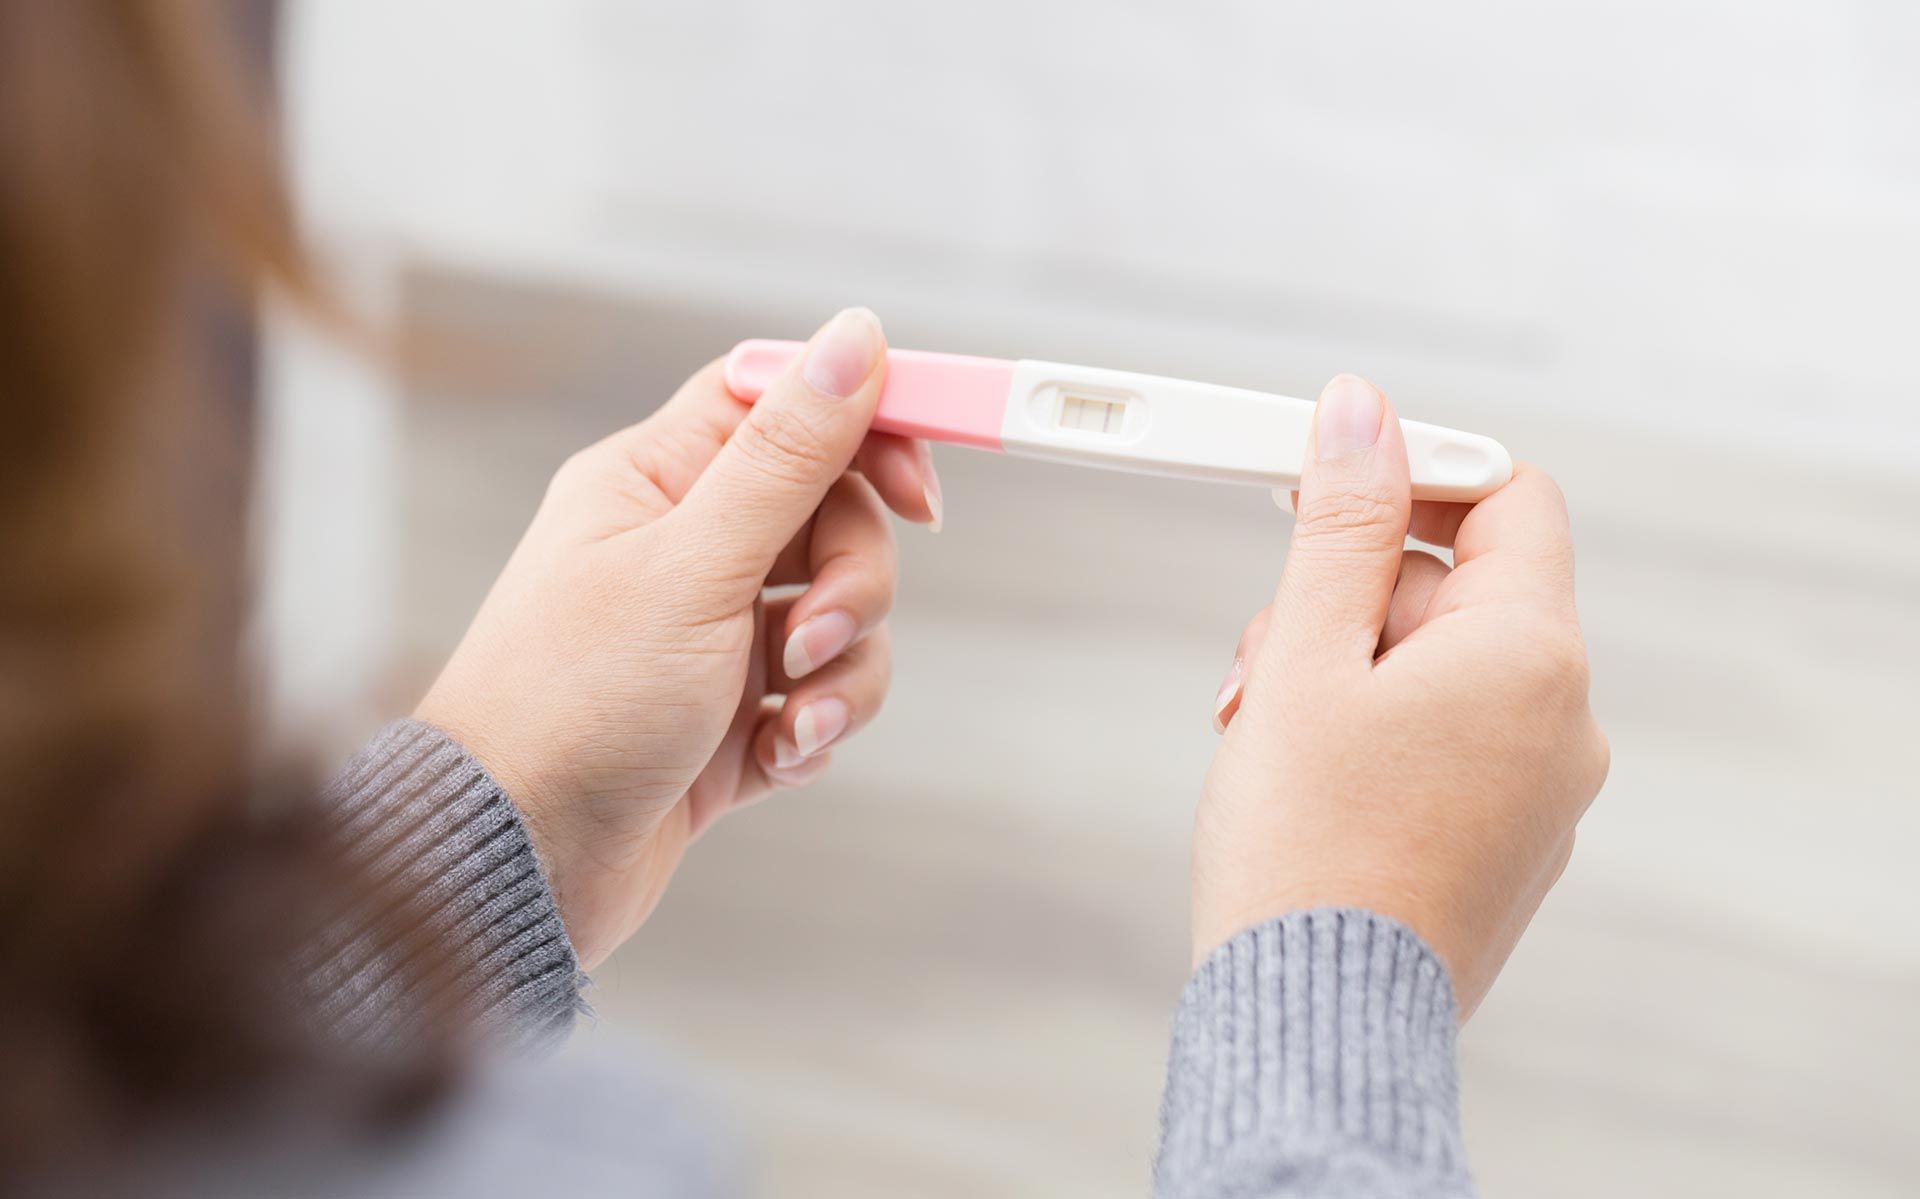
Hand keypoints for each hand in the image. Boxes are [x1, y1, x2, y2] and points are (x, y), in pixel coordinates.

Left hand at [416, 308, 936, 966]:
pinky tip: (771, 761)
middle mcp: (685, 546)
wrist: (518, 862)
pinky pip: (820, 694)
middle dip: (851, 583)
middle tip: (809, 640)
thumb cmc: (575, 702)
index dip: (868, 429)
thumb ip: (788, 453)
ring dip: (840, 673)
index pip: (785, 404)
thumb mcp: (694, 565)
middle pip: (833, 516)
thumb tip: (854, 332)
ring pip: (839, 613)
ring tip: (788, 725)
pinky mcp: (731, 716)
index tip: (922, 494)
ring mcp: (710, 634)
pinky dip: (814, 728)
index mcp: (658, 481)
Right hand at [1197, 374, 1607, 1017]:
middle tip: (1261, 654)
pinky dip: (1370, 733)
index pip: (1508, 498)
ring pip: (1435, 668)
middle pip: (1453, 588)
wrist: (1315, 1021)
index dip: (1418, 473)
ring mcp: (1540, 790)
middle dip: (1344, 596)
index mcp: (1530, 657)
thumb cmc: (1303, 848)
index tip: (1327, 480)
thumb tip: (1364, 410)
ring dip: (1341, 669)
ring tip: (1262, 730)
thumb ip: (1340, 527)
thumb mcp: (1305, 660)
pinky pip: (1443, 741)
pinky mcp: (1503, 842)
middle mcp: (1562, 720)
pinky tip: (1300, 777)